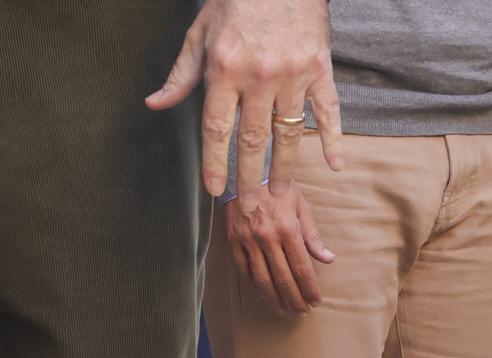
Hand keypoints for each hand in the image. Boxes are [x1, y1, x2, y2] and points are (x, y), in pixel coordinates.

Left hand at [146, 0, 342, 208]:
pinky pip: (329, 112)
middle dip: (249, 174)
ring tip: (282, 192)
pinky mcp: (320, 71)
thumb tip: (156, 103)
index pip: (217, 127)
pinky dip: (333, 140)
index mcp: (225, 68)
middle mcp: (259, 77)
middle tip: (251, 204)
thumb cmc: (236, 2)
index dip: (214, 162)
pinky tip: (335, 165)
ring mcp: (293, 76)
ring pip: (289, 132)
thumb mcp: (200, 33)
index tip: (215, 189)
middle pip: (253, 138)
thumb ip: (182, 74)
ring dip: (285, 167)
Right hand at [224, 181, 333, 313]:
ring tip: (285, 310)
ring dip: (275, 298)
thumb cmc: (278, 188)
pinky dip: (255, 285)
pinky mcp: (233, 240)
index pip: (302, 268)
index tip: (316, 301)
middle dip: (295, 299)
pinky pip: (244, 269)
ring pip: (262, 279)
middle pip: (283, 278)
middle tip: (302, 312)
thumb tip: (329, 259)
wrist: (244, 173)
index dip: (310, 288)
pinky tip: (265, 294)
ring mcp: (247, 240)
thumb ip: (313, 236)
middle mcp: (267, 237)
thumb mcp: (301, 206)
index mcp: (288, 229)